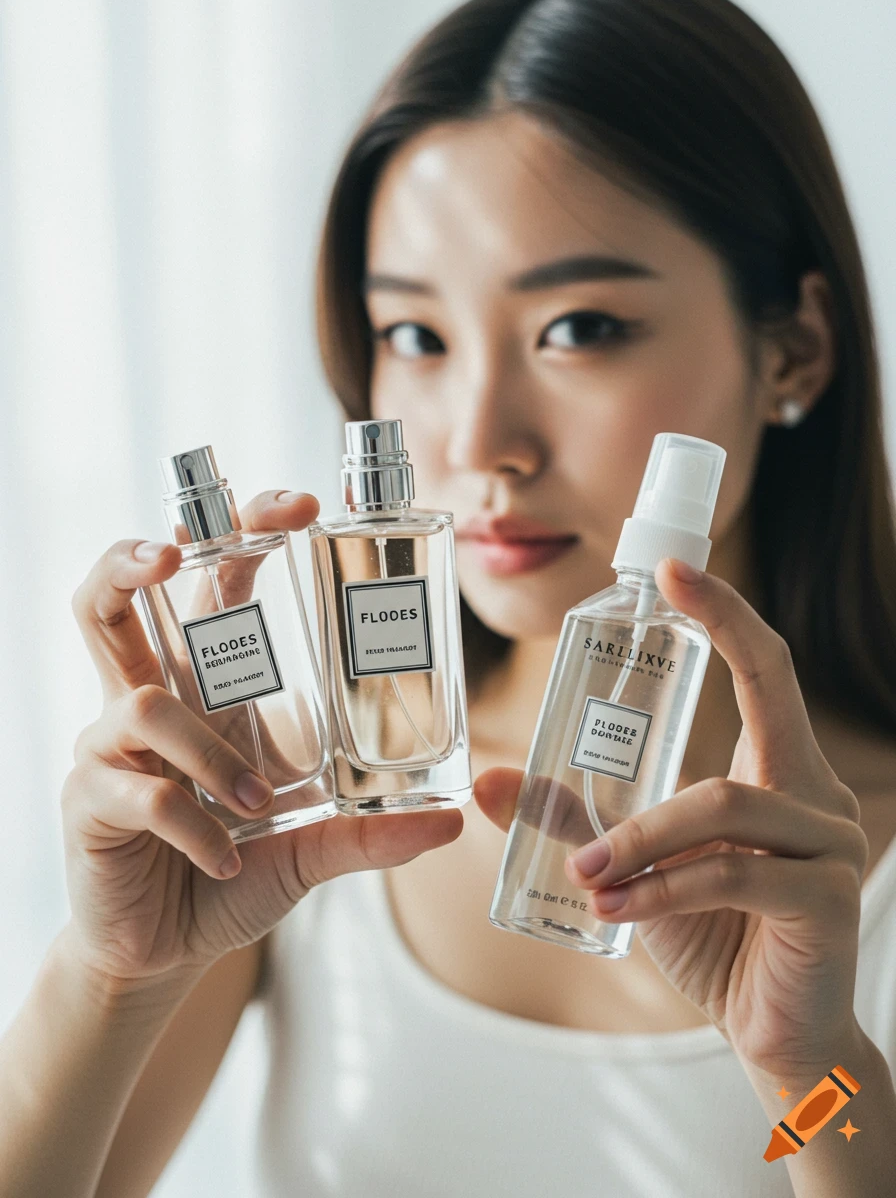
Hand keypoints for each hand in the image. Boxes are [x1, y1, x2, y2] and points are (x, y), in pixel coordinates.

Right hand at [67, 490, 461, 988]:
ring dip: (210, 753)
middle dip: (135, 556)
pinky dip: (195, 828)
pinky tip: (223, 862)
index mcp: (206, 687)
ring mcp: (111, 747)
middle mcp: (152, 698)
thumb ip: (371, 831)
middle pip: (111, 597)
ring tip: (256, 806)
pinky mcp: (89, 800)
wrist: (167, 949)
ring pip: (142, 700)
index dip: (243, 530)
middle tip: (177, 550)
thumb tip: (451, 822)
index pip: (211, 583)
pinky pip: (143, 794)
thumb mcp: (312, 846)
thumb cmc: (231, 875)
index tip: (303, 508)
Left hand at [476, 557, 867, 1079]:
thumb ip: (574, 820)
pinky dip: (658, 889)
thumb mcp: (634, 868)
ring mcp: (829, 845)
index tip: (675, 568)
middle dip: (721, 631)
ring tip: (584, 873)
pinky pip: (727, 874)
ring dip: (638, 835)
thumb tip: (488, 782)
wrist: (774, 1034)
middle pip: (767, 697)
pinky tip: (613, 910)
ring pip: (720, 803)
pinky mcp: (823, 901)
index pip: (766, 672)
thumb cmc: (712, 938)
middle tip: (656, 598)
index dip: (727, 613)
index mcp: (780, 774)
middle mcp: (816, 795)